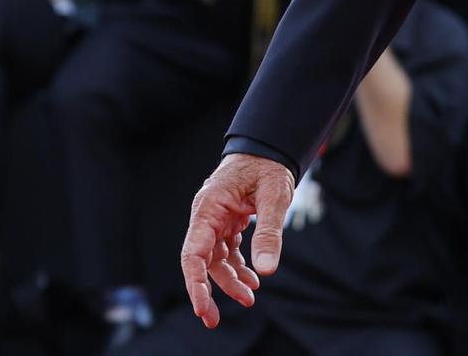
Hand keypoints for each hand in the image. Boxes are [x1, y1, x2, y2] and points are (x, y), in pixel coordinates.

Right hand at [181, 153, 295, 326]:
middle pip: (201, 261)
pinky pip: (226, 250)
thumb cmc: (268, 166)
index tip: (202, 308)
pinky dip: (237, 266)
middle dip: (209, 290)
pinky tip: (252, 278)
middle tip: (215, 320)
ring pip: (215, 258)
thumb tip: (267, 269)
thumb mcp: (274, 195)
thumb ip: (269, 231)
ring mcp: (215, 219)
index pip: (193, 253)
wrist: (268, 148)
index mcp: (209, 208)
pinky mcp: (226, 222)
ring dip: (229, 279)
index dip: (194, 284)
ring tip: (250, 295)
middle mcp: (206, 216)